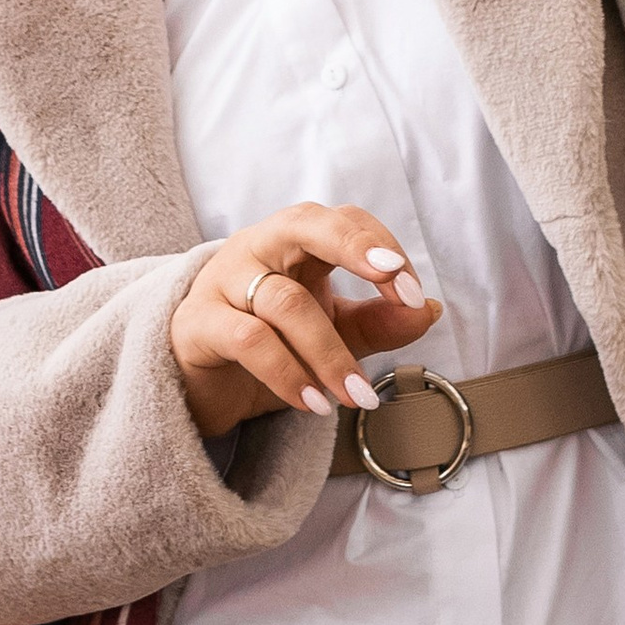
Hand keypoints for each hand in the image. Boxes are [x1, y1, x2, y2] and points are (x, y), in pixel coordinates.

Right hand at [170, 200, 442, 440]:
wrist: (195, 381)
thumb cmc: (268, 342)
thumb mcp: (330, 329)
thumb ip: (377, 320)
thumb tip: (429, 310)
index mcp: (295, 239)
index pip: (343, 220)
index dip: (382, 248)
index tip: (414, 295)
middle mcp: (259, 246)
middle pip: (306, 224)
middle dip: (358, 249)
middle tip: (400, 289)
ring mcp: (223, 281)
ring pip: (284, 301)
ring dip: (330, 354)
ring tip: (357, 396)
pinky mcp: (198, 323)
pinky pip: (248, 340)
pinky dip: (288, 374)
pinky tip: (314, 404)